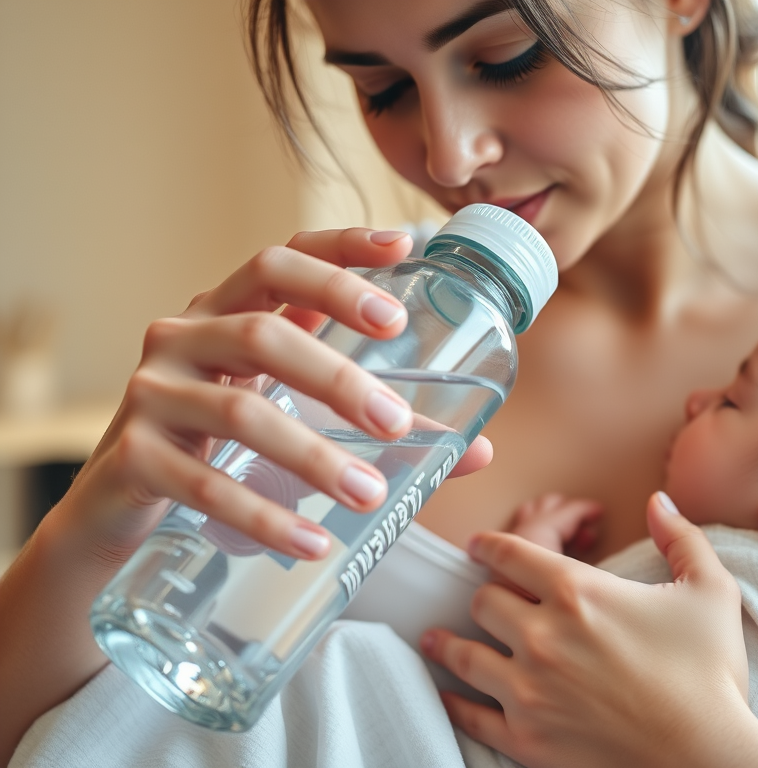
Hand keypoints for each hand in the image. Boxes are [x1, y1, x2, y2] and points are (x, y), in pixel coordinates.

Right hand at [49, 228, 490, 567]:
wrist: (121, 508)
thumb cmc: (220, 446)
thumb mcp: (289, 416)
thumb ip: (372, 423)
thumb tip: (472, 450)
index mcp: (227, 313)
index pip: (281, 260)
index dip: (339, 250)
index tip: (404, 248)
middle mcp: (183, 336)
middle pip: (265, 333)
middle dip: (339, 376)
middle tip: (396, 421)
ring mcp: (151, 393)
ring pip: (239, 412)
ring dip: (312, 455)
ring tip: (371, 494)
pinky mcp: (131, 456)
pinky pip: (203, 483)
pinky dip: (264, 515)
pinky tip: (314, 541)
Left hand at [420, 492, 752, 767]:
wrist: (707, 758)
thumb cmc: (710, 675)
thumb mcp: (710, 592)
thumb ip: (681, 537)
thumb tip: (659, 501)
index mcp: (577, 591)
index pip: (511, 554)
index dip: (488, 545)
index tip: (478, 546)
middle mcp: (542, 635)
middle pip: (484, 601)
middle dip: (483, 595)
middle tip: (482, 599)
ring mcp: (528, 689)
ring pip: (465, 654)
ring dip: (450, 642)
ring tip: (436, 638)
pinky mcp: (526, 738)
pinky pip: (472, 714)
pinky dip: (455, 701)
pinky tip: (447, 694)